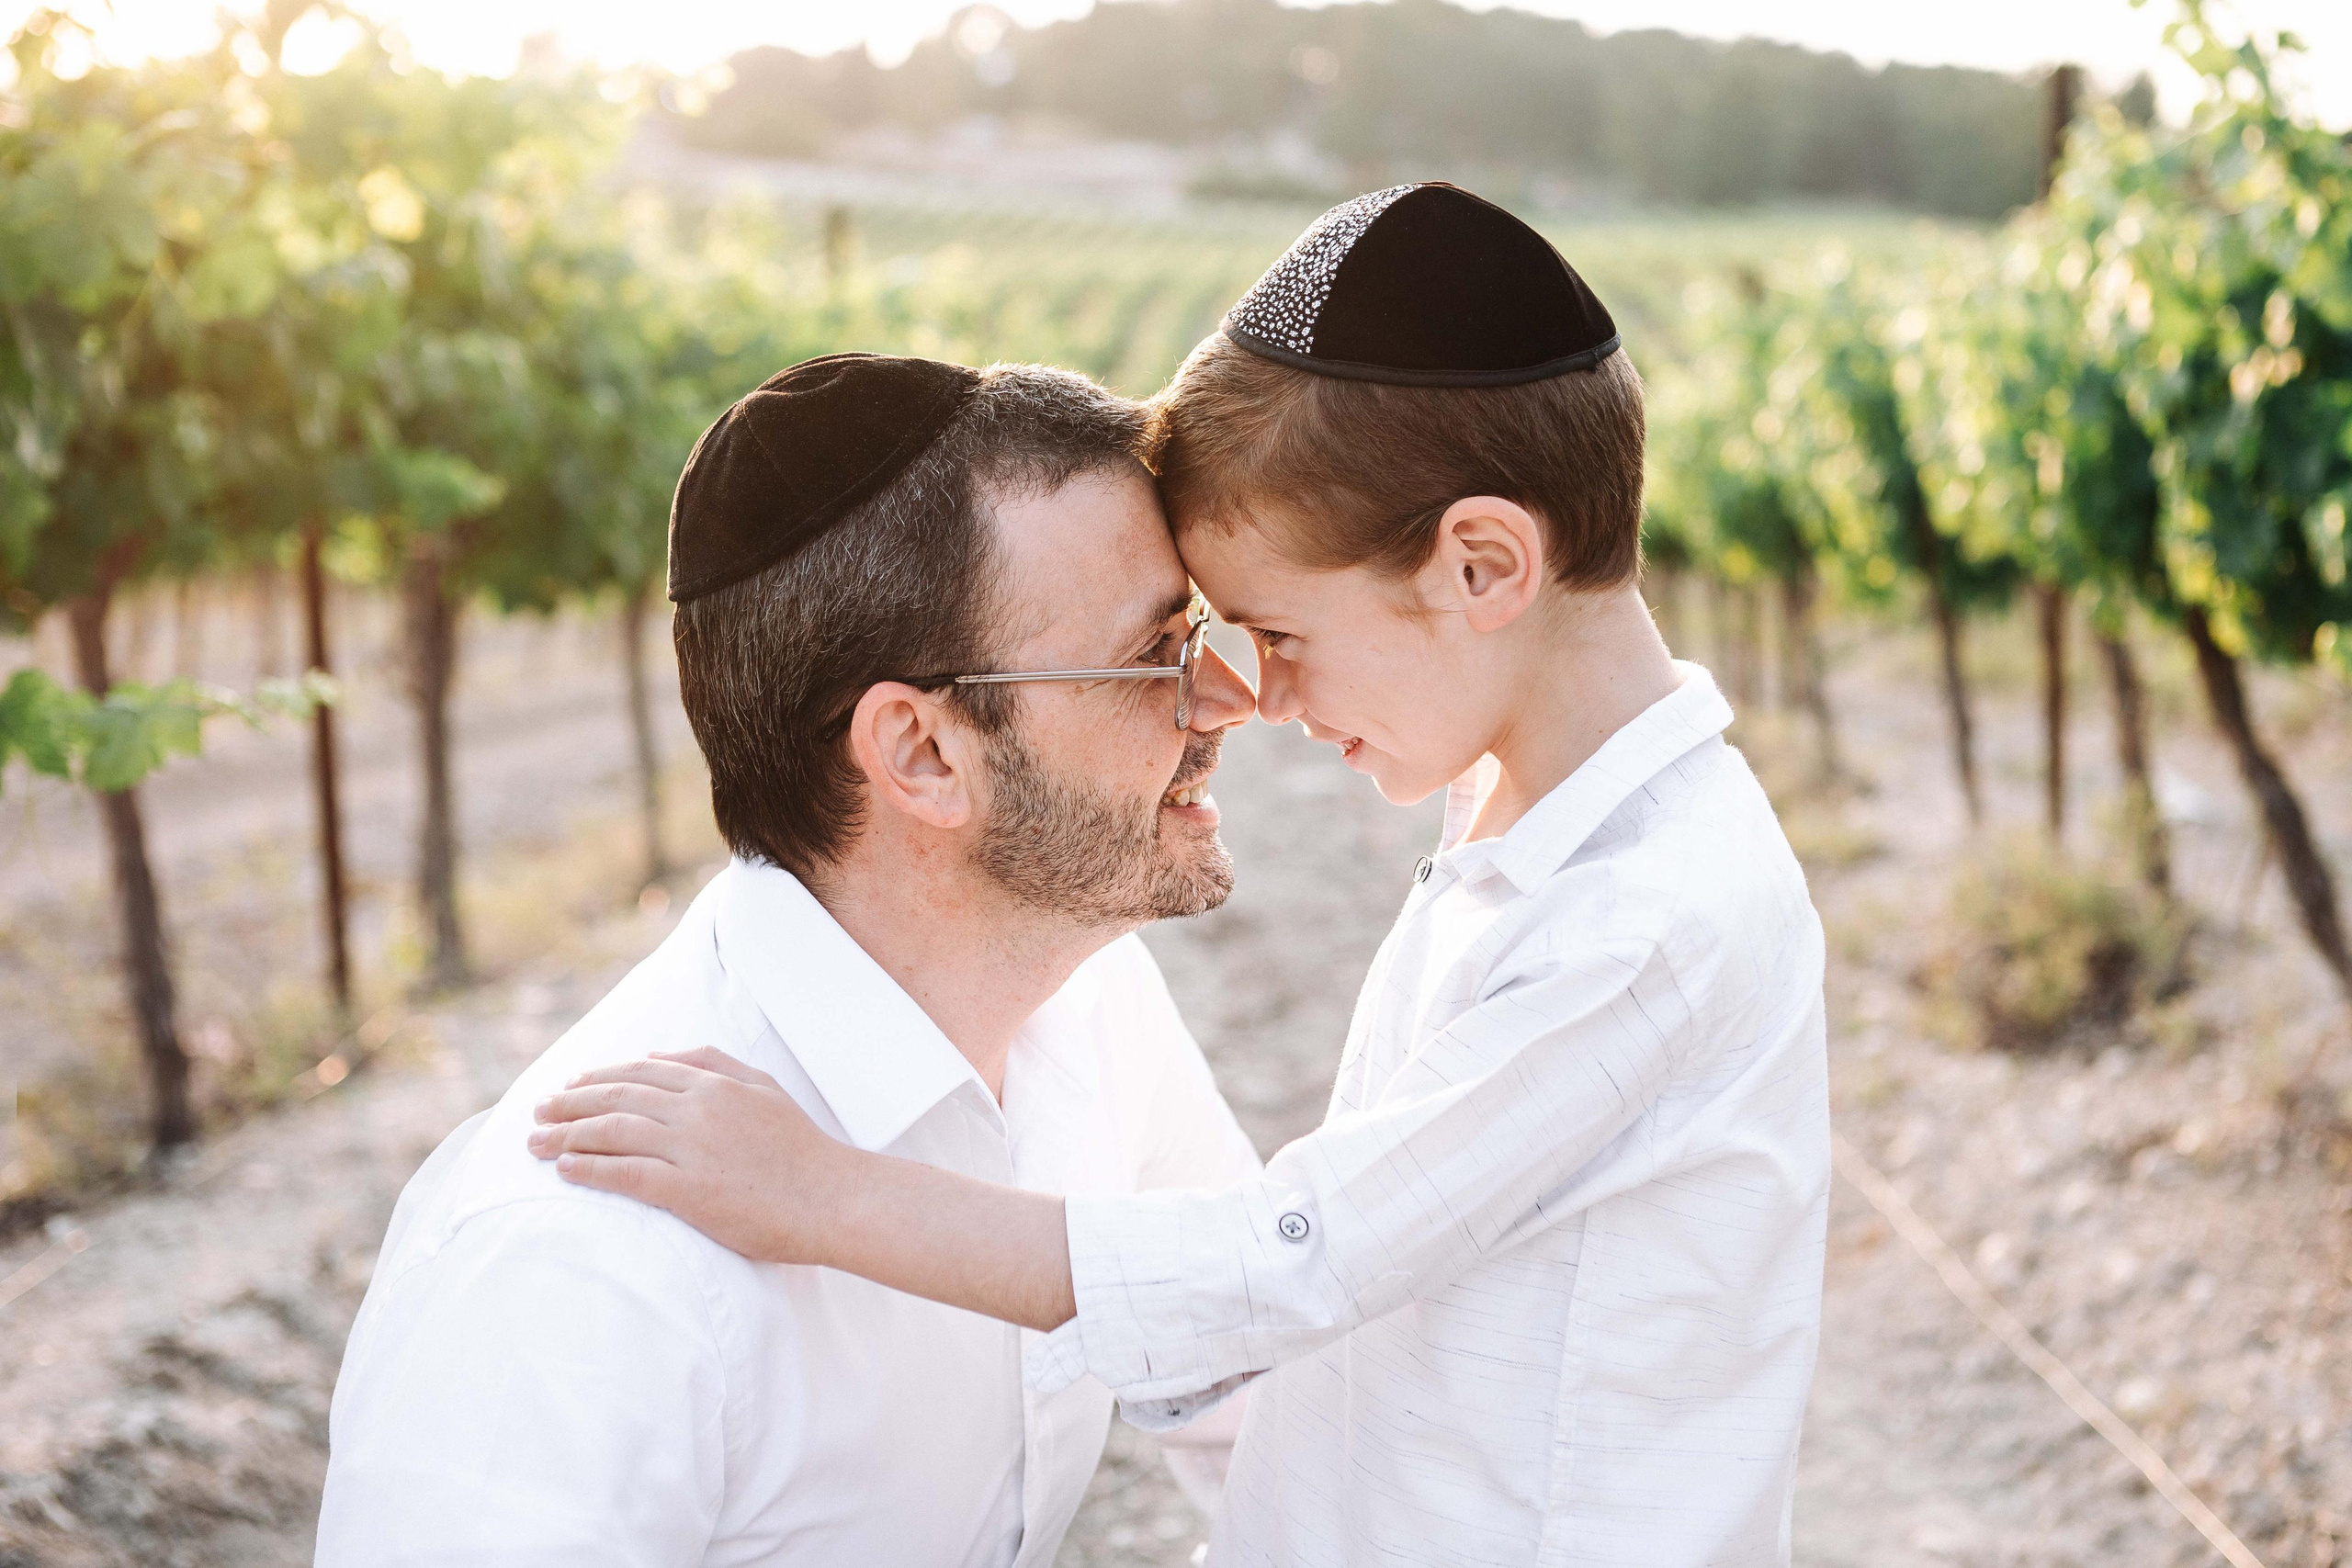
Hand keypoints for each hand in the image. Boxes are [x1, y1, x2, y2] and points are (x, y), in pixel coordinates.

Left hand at [527, 1047, 851, 1266]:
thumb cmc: (802, 1149)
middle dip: (569, 1103)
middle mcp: (698, 1109)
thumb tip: (664, 1054)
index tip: (570, 1086)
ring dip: (567, 1136)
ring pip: (613, 1132)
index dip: (598, 1077)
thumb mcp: (765, 1088)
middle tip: (537, 1112)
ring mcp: (693, 1149)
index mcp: (714, 1084)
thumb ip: (716, 1064)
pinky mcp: (690, 1191)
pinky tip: (566, 1170)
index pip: (641, 1072)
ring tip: (535, 1143)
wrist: (833, 1198)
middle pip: (617, 1097)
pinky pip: (627, 1175)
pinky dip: (591, 1169)